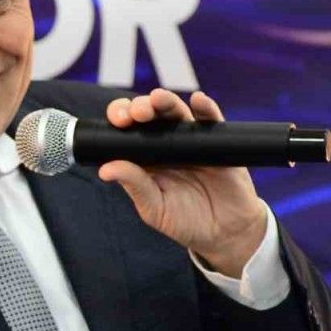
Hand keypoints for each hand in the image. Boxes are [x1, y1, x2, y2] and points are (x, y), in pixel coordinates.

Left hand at [98, 90, 266, 277]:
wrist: (226, 232)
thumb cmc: (185, 221)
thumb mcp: (154, 208)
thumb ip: (134, 186)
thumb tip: (105, 170)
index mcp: (144, 157)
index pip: (127, 129)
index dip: (121, 118)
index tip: (119, 121)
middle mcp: (165, 143)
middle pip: (150, 115)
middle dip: (141, 107)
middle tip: (137, 113)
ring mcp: (191, 139)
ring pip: (177, 112)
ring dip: (166, 102)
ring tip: (158, 99)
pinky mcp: (217, 141)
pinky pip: (212, 120)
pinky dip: (205, 107)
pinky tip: (198, 101)